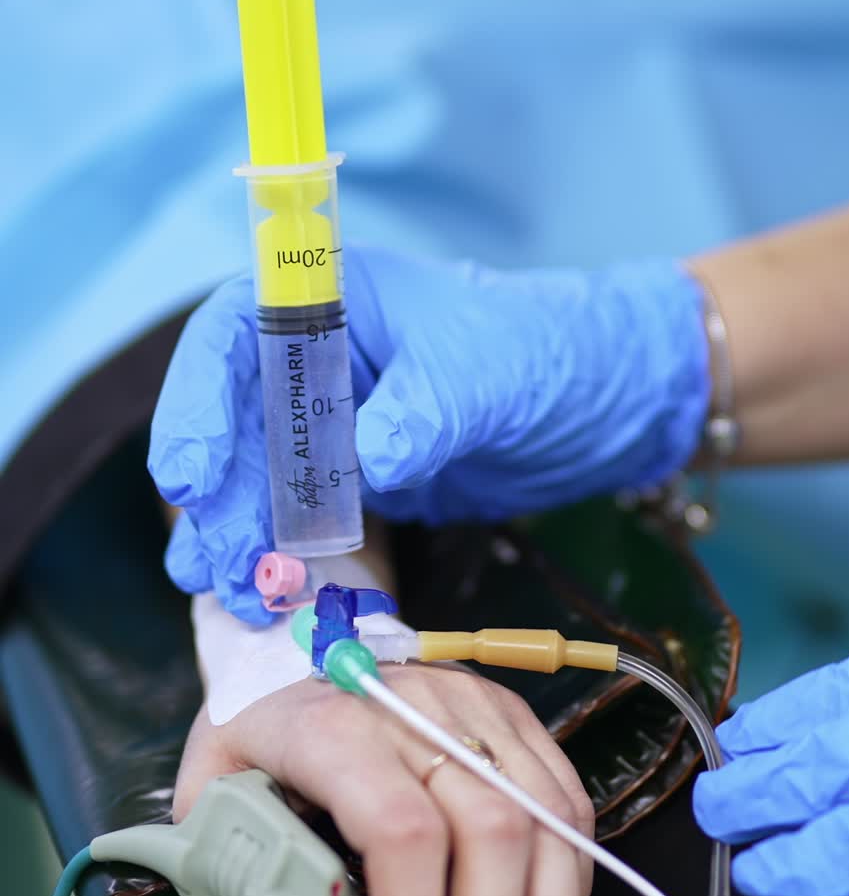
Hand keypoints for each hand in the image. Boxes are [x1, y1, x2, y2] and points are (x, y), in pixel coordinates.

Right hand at [149, 244, 707, 622]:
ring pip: (263, 478)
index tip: (191, 477)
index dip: (195, 403)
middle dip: (220, 494)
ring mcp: (343, 421)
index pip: (233, 334)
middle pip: (235, 421)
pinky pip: (307, 516)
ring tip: (246, 594)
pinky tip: (278, 597)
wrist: (611, 398)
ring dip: (246, 537)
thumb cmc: (551, 351)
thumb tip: (363, 468)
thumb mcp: (486, 372)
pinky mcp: (367, 477)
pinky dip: (289, 555)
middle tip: (222, 565)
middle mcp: (325, 358)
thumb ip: (423, 413)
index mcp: (338, 298)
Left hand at [176, 665, 594, 895]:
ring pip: (544, 815)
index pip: (401, 828)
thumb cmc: (261, 722)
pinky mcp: (515, 713)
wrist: (305, 636)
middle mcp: (422, 709)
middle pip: (490, 829)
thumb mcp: (214, 785)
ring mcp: (479, 706)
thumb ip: (244, 862)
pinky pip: (566, 796)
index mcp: (339, 727)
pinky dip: (570, 874)